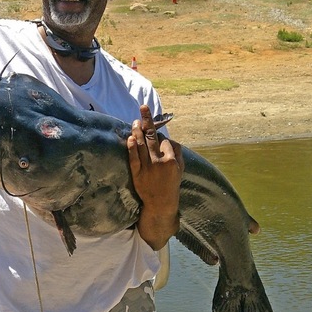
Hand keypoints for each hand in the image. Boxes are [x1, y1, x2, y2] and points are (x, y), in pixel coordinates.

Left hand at [126, 105, 182, 249]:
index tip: (157, 134)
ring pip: (141, 144)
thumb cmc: (172, 184)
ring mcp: (147, 168)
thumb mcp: (181, 169)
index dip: (160, 136)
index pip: (164, 140)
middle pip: (152, 137)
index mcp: (171, 160)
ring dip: (138, 130)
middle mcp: (159, 162)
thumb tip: (169, 139)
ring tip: (136, 120)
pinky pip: (133, 158)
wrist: (161, 203)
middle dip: (147, 121)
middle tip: (142, 108)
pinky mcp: (137, 173)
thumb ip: (177, 153)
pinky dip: (131, 147)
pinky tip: (130, 137)